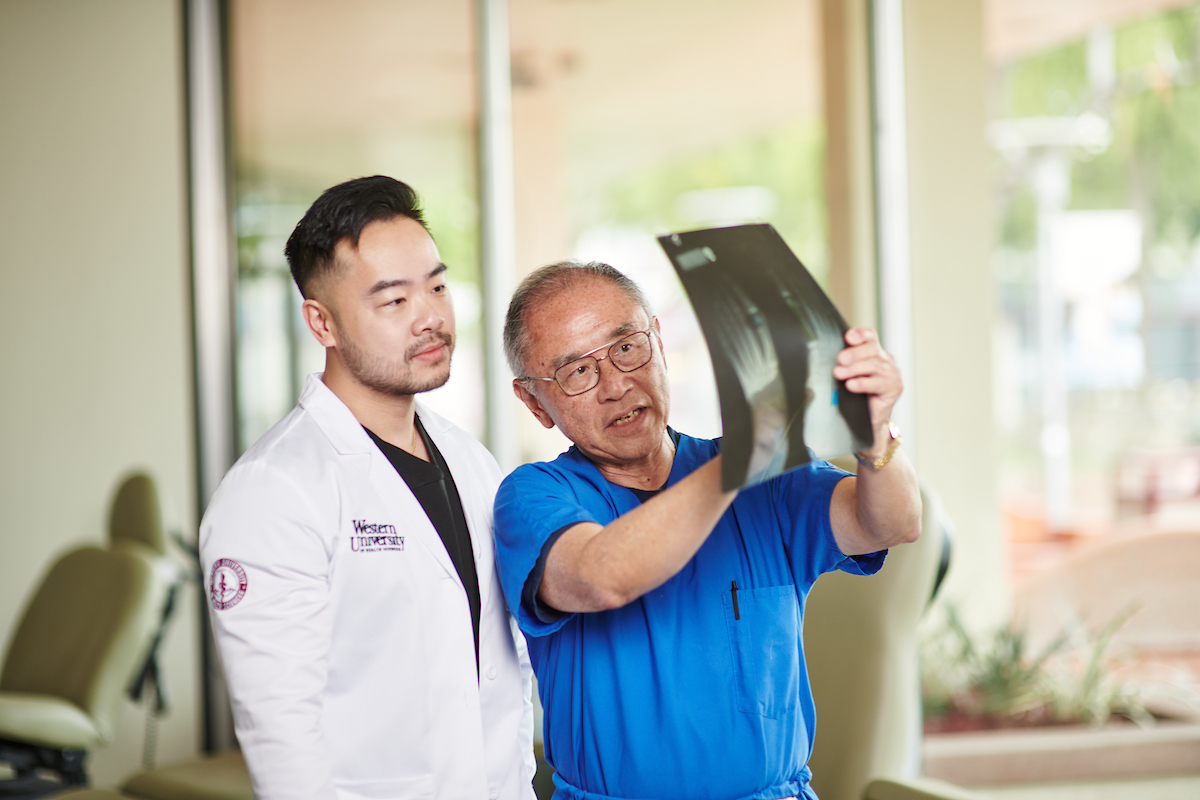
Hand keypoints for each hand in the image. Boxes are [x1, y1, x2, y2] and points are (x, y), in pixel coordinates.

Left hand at [832, 328, 901, 451]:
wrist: (866, 421)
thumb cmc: (855, 396)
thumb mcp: (847, 376)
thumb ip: (842, 364)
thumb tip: (822, 358)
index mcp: (875, 352)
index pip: (870, 337)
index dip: (860, 334)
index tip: (848, 337)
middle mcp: (886, 360)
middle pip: (872, 349)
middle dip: (854, 354)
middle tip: (839, 360)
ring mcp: (892, 373)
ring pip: (874, 366)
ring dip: (854, 369)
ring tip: (839, 373)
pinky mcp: (895, 388)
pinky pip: (879, 383)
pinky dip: (863, 383)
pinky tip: (851, 385)